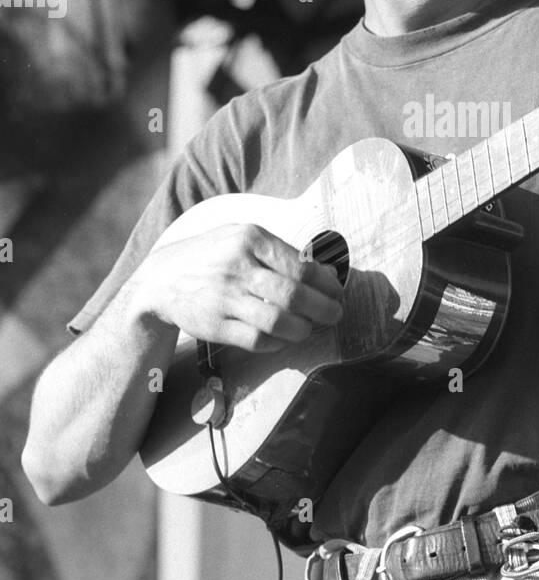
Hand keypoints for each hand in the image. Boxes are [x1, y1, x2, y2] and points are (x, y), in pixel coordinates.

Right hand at [133, 223, 344, 351]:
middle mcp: (237, 267)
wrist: (160, 279)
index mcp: (249, 239)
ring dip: (303, 329)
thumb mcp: (241, 237)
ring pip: (278, 321)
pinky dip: (277, 342)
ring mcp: (224, 298)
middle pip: (294, 295)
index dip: (326, 284)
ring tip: (309, 328)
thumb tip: (327, 272)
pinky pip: (257, 340)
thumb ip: (282, 252)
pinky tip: (284, 338)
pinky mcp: (215, 326)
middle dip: (324, 309)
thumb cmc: (213, 255)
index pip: (301, 265)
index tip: (337, 292)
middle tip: (335, 314)